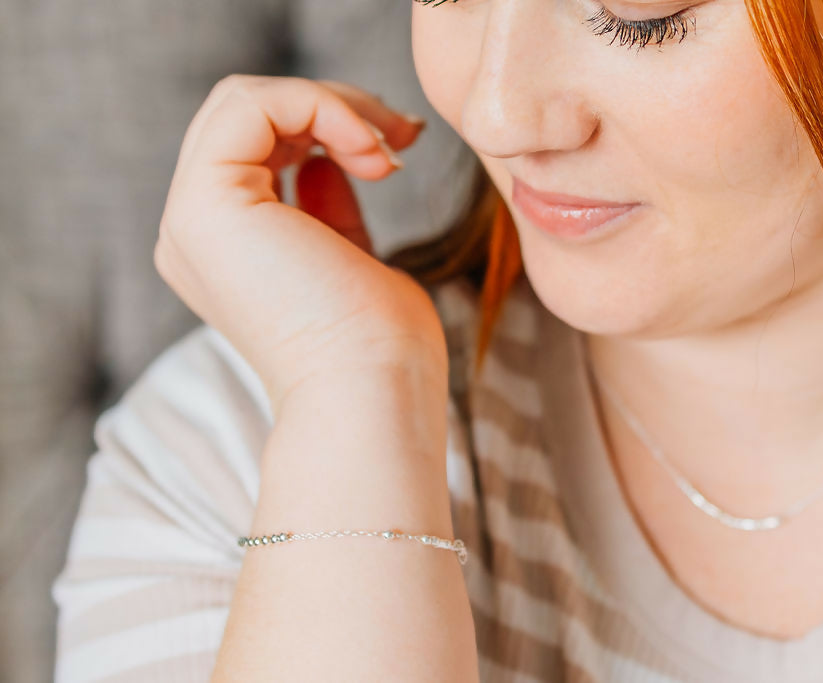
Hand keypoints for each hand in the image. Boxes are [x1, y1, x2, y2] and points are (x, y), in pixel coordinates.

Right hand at [154, 75, 447, 414]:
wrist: (372, 396)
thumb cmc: (380, 346)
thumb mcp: (351, 256)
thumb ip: (327, 206)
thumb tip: (325, 160)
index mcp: (226, 248)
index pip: (257, 143)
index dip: (329, 125)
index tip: (398, 149)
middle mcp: (195, 233)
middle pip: (247, 114)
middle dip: (334, 107)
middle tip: (402, 135)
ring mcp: (191, 220)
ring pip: (244, 100)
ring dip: (331, 105)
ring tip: (389, 150)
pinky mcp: (205, 208)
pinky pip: (251, 107)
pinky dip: (320, 107)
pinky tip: (369, 150)